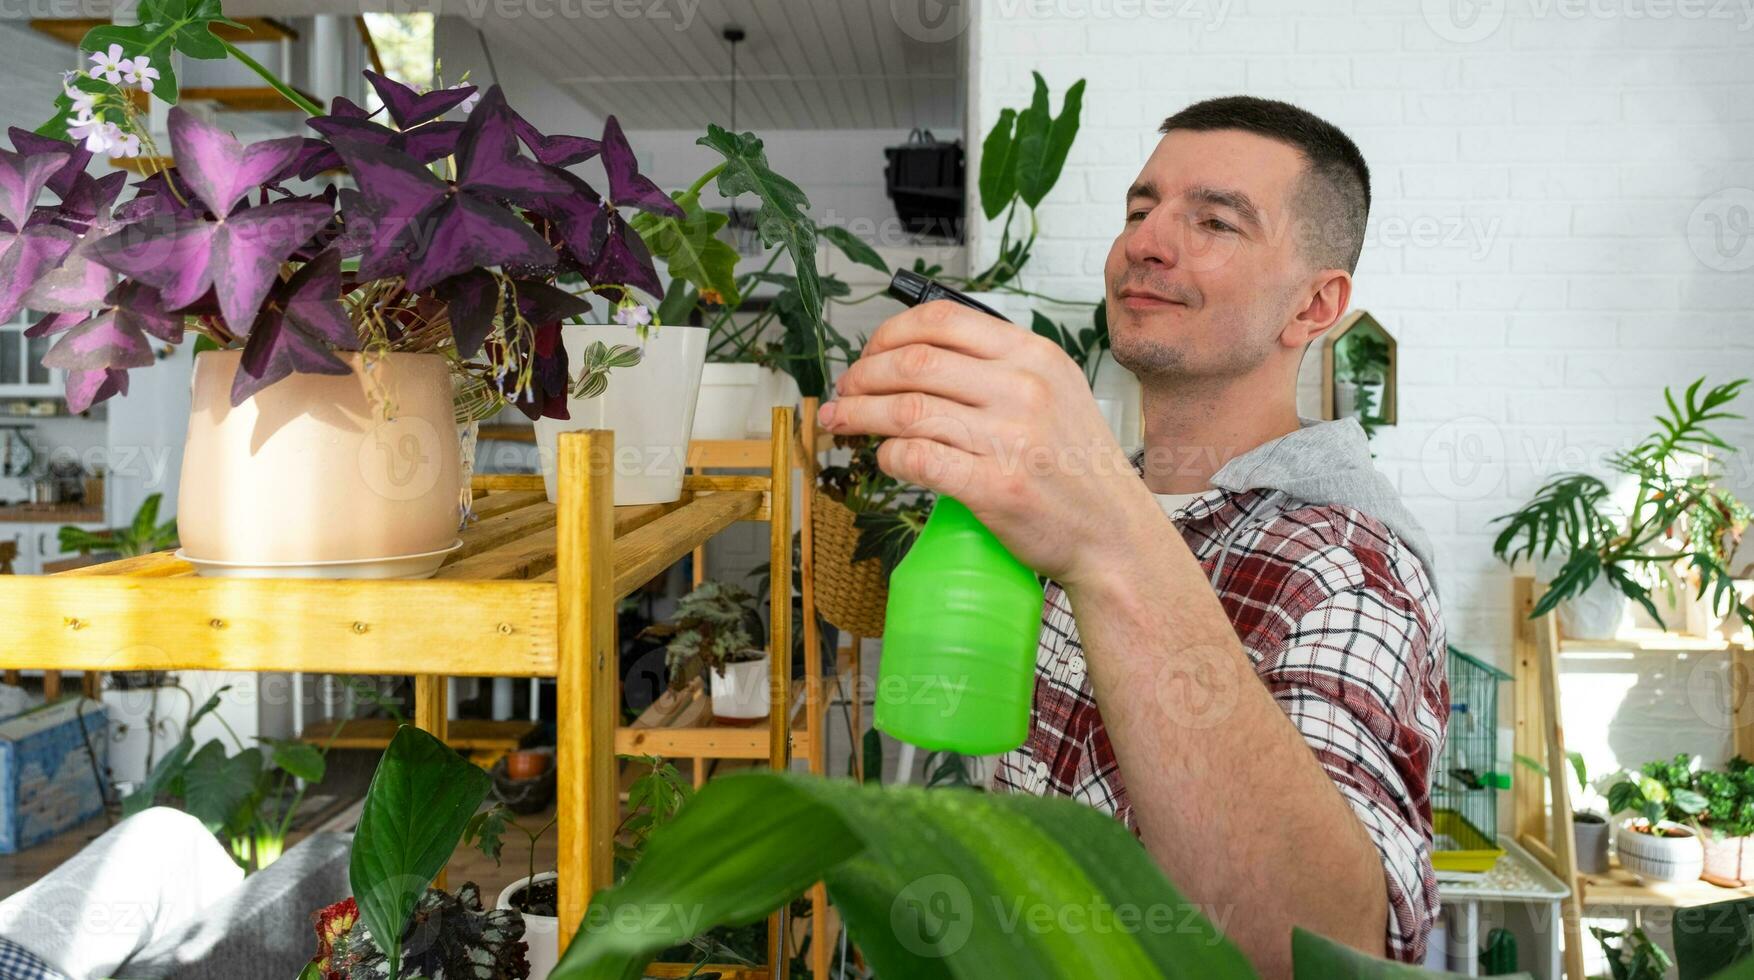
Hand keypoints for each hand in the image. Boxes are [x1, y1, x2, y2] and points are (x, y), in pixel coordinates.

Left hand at [819, 300, 1160, 588]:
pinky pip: (918, 459)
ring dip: (859, 414)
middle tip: (845, 391)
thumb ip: (999, 366)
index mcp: (1034, 355)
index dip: (889, 333)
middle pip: (914, 362)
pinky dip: (888, 456)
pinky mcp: (995, 488)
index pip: (943, 320)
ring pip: (906, 410)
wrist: (1112, 532)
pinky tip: (884, 458)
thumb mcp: (1055, 391)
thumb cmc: (1076, 467)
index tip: (870, 353)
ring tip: (841, 422)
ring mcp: (1011, 439)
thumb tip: (919, 354)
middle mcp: (1024, 389)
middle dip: (863, 375)